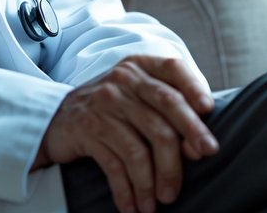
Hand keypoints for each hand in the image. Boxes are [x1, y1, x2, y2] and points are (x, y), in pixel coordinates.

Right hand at [35, 56, 219, 212]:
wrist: (57, 119)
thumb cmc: (111, 107)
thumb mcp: (135, 91)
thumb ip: (167, 103)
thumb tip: (199, 142)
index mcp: (139, 66)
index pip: (172, 69)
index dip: (194, 87)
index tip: (209, 110)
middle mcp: (122, 81)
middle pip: (165, 106)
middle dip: (189, 134)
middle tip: (204, 158)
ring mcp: (103, 106)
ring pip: (141, 145)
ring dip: (156, 178)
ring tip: (164, 199)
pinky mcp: (88, 131)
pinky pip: (115, 166)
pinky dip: (128, 190)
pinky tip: (135, 206)